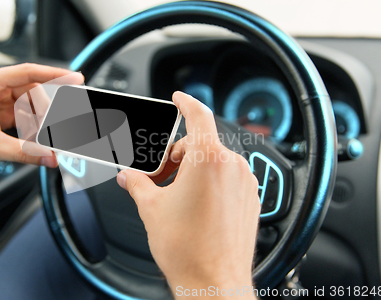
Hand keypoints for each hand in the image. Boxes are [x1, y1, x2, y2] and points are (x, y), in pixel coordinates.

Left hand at [0, 64, 82, 175]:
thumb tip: (50, 156)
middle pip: (31, 90)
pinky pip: (22, 114)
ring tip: (46, 135)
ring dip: (39, 119)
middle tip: (60, 122)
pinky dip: (31, 125)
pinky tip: (36, 137)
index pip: (27, 72)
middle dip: (46, 108)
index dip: (54, 74)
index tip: (75, 78)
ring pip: (28, 103)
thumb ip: (25, 152)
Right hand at [116, 91, 259, 297]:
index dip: (186, 103)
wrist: (213, 283)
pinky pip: (227, 178)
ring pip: (214, 162)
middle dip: (176, 156)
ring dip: (193, 170)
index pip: (198, 116)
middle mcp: (232, 167)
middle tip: (159, 177)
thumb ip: (138, 184)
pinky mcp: (251, 199)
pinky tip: (195, 204)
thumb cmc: (188, 249)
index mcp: (208, 160)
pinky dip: (210, 182)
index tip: (180, 98)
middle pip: (200, 144)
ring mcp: (245, 183)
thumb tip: (129, 176)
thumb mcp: (152, 208)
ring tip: (175, 196)